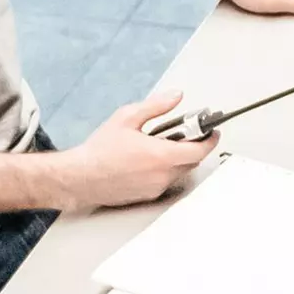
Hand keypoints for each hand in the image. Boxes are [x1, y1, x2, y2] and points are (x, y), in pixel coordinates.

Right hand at [61, 91, 218, 208]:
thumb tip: (176, 97)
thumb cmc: (99, 150)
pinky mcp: (148, 196)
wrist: (80, 177)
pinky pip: (166, 181)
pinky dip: (165, 169)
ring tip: (159, 145)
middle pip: (192, 161)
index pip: (199, 150)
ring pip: (180, 171)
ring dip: (178, 158)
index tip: (213, 131)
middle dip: (192, 146)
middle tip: (183, 133)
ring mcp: (156, 188)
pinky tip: (148, 159)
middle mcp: (161, 175)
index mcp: (160, 155)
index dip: (210, 140)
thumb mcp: (127, 118)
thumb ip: (156, 106)